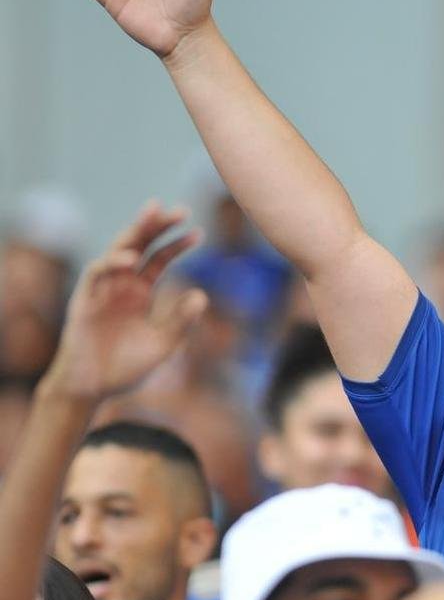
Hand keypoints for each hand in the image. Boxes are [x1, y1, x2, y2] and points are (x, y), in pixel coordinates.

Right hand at [40, 202, 207, 402]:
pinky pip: (96, 273)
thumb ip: (182, 321)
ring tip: (155, 214)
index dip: (177, 244)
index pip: (159, 258)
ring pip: (118, 250)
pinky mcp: (84, 300)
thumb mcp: (164, 343)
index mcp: (141, 291)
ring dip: (135, 231)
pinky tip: (133, 259)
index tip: (199, 232)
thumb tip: (203, 294)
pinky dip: (113, 262)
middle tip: (180, 209)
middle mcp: (122, 285)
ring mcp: (102, 290)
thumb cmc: (126, 368)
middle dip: (158, 225)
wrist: (92, 389)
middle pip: (140, 245)